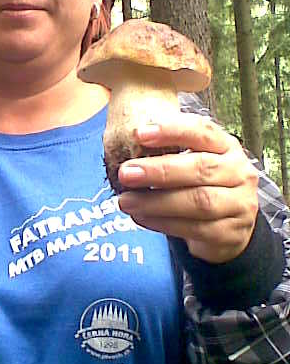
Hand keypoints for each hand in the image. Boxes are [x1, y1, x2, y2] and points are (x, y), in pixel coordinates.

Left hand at [116, 115, 258, 263]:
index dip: (172, 130)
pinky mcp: (230, 232)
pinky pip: (194, 228)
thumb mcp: (192, 164)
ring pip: (199, 202)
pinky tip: (140, 217)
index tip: (139, 133)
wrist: (228, 229)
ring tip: (126, 200)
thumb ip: (169, 154)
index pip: (202, 131)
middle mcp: (239, 173)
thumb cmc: (202, 187)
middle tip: (125, 173)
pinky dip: (162, 223)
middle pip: (201, 168)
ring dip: (156, 201)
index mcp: (227, 147)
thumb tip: (126, 147)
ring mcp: (239, 204)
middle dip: (160, 170)